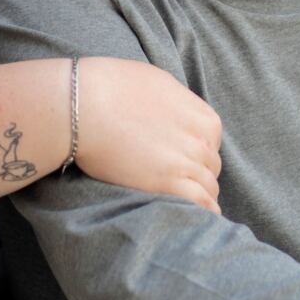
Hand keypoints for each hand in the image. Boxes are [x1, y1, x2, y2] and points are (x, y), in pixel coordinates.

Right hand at [77, 57, 221, 212]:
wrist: (87, 103)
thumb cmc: (114, 86)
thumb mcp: (159, 82)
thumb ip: (178, 104)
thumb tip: (179, 114)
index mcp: (201, 115)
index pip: (212, 140)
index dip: (197, 147)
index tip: (182, 152)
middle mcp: (199, 139)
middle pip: (210, 165)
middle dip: (197, 170)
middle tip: (175, 174)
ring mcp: (186, 163)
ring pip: (207, 187)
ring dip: (198, 193)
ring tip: (183, 200)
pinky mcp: (168, 184)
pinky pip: (200, 204)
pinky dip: (202, 211)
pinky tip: (195, 217)